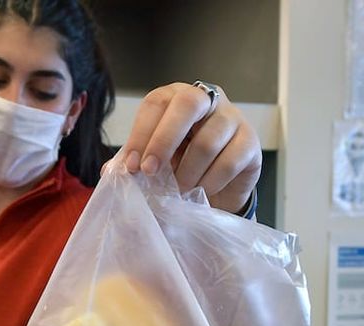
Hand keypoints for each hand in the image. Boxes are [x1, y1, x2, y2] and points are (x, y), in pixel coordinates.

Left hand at [122, 82, 260, 214]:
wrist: (218, 185)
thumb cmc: (181, 163)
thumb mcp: (154, 159)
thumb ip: (134, 161)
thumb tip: (111, 172)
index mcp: (176, 97)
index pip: (156, 103)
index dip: (141, 134)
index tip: (132, 166)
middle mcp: (207, 99)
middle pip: (187, 105)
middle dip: (163, 141)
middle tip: (150, 172)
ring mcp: (233, 118)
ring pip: (208, 141)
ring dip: (187, 172)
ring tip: (179, 189)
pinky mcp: (251, 142)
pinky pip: (229, 162)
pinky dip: (210, 182)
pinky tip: (202, 191)